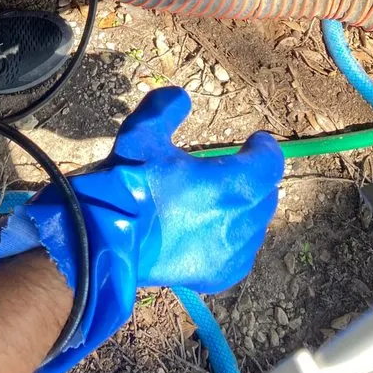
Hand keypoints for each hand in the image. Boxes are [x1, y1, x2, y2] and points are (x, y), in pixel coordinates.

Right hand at [0, 88, 283, 372]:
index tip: (255, 140)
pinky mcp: (217, 275)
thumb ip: (165, 109)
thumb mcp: (142, 133)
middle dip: (254, 179)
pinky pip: (238, 253)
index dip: (264, 148)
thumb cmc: (128, 184)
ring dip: (243, 209)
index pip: (269, 163)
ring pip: (253, 225)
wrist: (104, 240)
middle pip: (265, 195)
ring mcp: (231, 253)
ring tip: (219, 199)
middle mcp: (241, 221)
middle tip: (234, 168)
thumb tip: (179, 97)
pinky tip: (212, 230)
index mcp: (233, 184)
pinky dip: (232, 238)